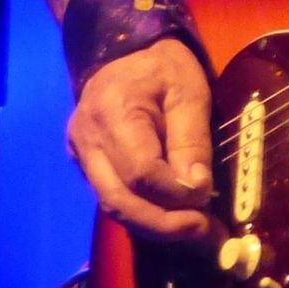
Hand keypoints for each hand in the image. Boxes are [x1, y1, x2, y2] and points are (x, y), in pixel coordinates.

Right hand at [67, 37, 214, 243]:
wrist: (127, 54)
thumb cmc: (164, 68)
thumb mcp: (189, 92)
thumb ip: (192, 140)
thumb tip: (198, 190)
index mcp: (112, 111)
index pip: (140, 172)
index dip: (174, 194)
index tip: (207, 201)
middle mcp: (86, 139)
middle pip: (119, 200)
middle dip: (164, 224)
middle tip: (205, 234)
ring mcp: (81, 155)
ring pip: (113, 206)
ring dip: (155, 226)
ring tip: (195, 234)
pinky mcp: (86, 166)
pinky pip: (113, 198)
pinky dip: (143, 214)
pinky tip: (172, 220)